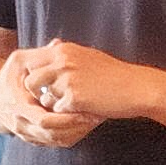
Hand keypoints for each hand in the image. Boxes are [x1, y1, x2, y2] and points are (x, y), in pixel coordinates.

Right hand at [0, 57, 100, 146]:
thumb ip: (38, 55)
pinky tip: (88, 125)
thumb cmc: (8, 76)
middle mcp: (21, 125)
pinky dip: (74, 136)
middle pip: (54, 135)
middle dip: (77, 127)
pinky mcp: (34, 139)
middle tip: (98, 116)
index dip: (67, 118)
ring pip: (57, 142)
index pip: (45, 120)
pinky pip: (57, 143)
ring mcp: (27, 134)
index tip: (87, 109)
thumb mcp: (19, 62)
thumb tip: (57, 43)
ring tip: (97, 120)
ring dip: (79, 133)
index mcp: (17, 106)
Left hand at [5, 39, 165, 125]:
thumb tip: (49, 51)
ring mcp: (67, 80)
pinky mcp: (74, 98)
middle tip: (50, 101)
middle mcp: (62, 62)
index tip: (41, 89)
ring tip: (71, 106)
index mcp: (63, 50)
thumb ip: (64, 56)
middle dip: (36, 94)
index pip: (30, 62)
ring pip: (43, 99)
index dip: (32, 77)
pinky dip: (67, 114)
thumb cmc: (113, 73)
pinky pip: (58, 111)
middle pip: (30, 81)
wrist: (136, 87)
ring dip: (53, 106)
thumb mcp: (86, 56)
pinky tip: (82, 111)